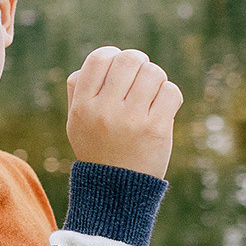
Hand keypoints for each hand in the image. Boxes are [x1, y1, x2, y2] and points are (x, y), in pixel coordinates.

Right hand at [65, 47, 181, 178]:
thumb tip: (104, 59)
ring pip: (153, 72)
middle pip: (129, 60)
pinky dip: (169, 95)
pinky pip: (170, 92)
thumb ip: (80, 89)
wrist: (116, 190)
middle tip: (141, 76)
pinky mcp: (156, 129)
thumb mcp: (76, 122)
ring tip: (151, 94)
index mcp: (82, 106)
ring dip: (156, 79)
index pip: (99, 58)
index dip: (113, 55)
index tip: (118, 68)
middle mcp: (104, 111)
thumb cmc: (97, 148)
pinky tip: (162, 107)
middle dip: (139, 63)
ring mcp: (131, 120)